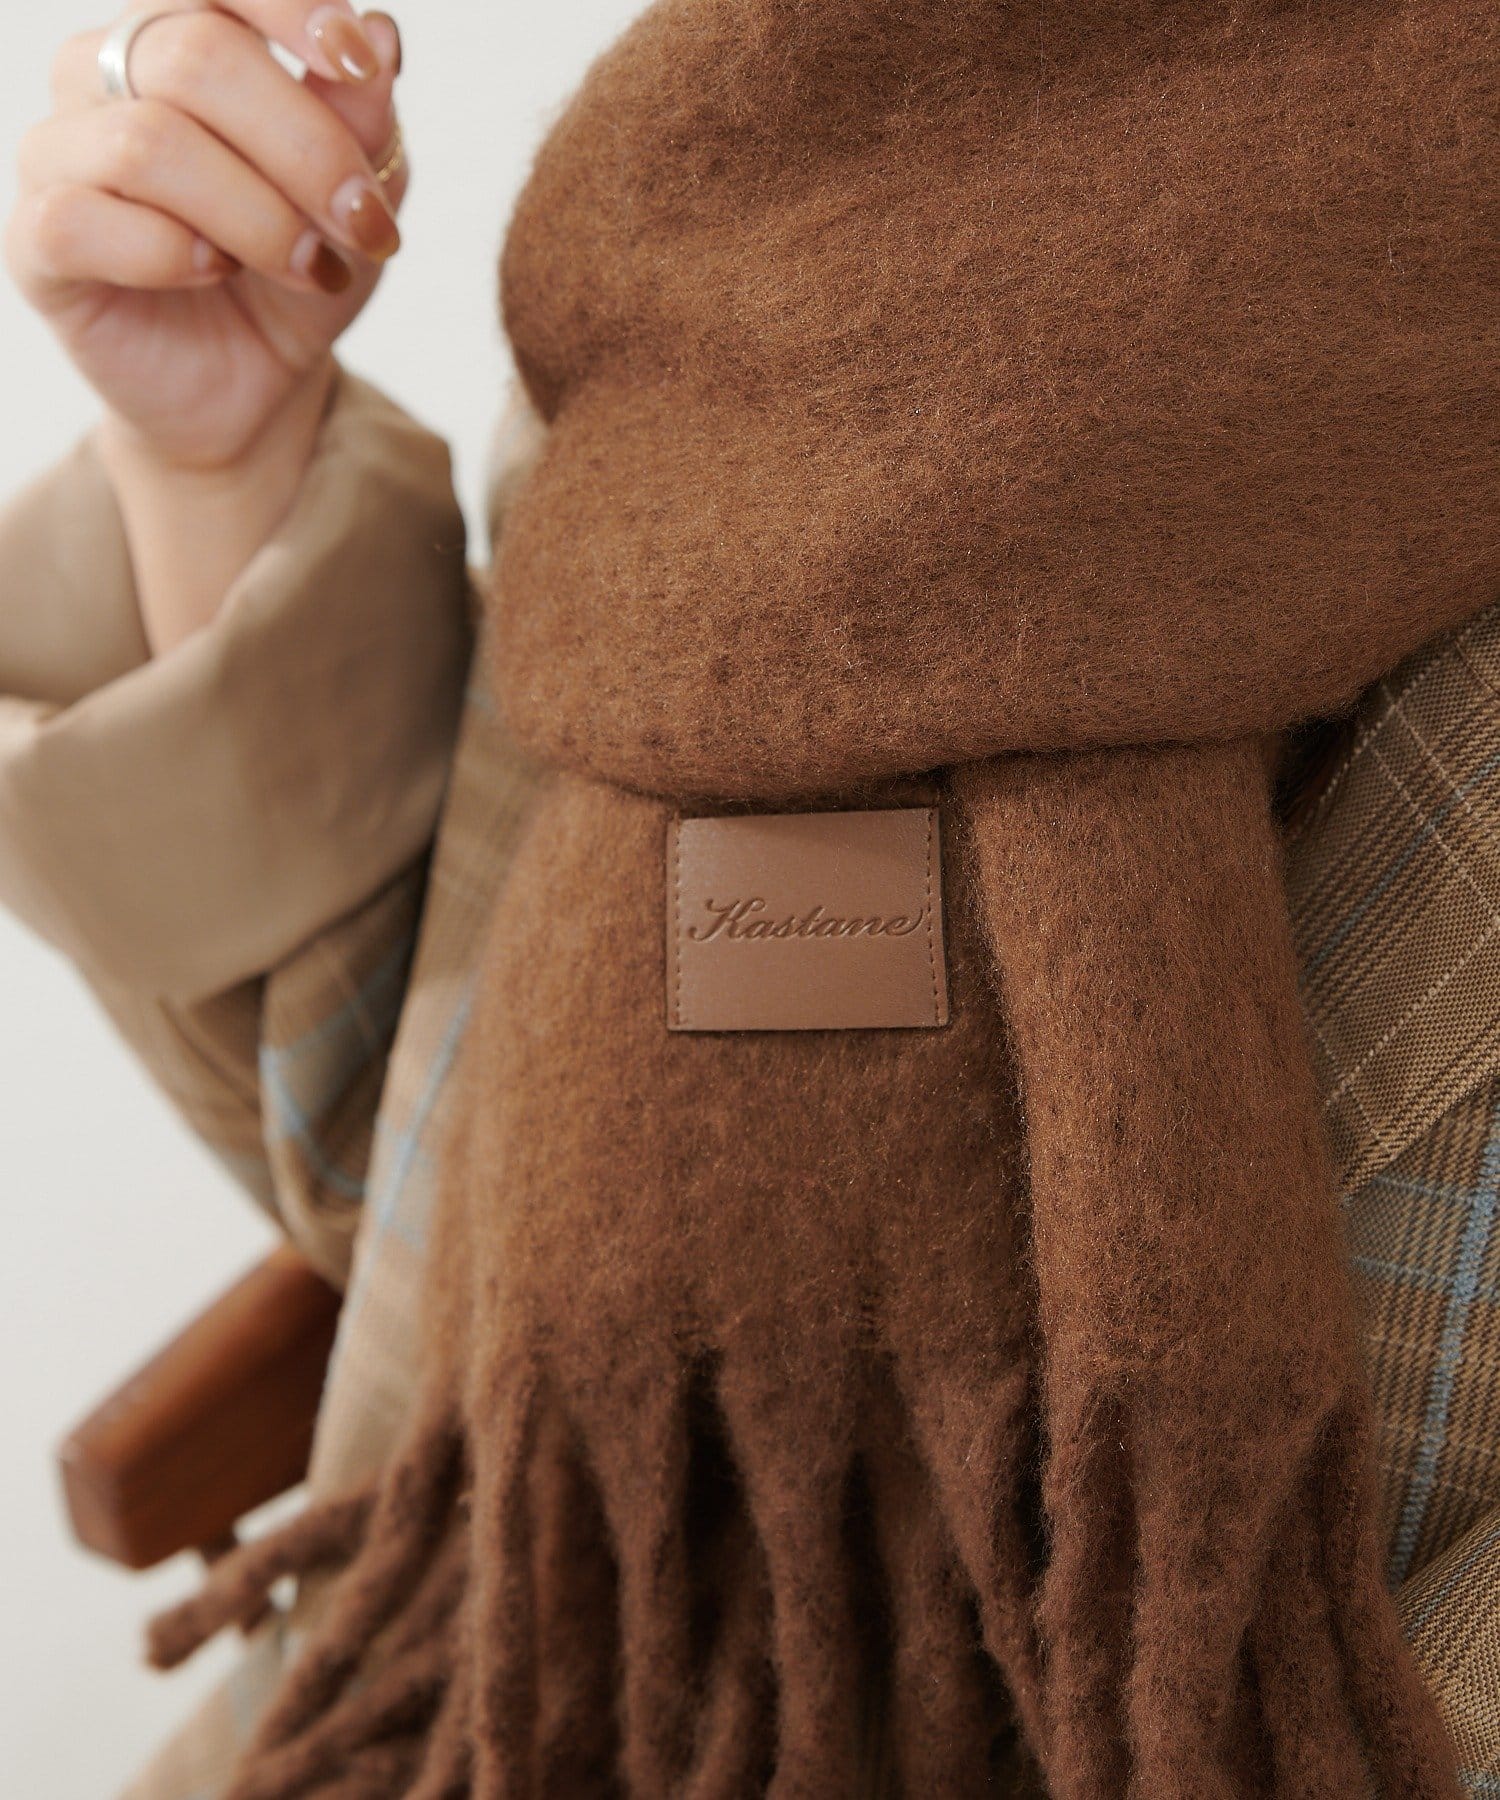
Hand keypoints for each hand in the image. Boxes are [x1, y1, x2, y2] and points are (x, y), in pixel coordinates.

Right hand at [5, 2, 406, 472]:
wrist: (257, 384)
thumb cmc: (297, 272)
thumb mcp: (356, 198)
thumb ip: (365, 118)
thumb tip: (381, 31)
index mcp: (178, 35)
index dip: (289, 6)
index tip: (359, 64)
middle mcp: (103, 74)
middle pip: (193, 55)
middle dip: (304, 147)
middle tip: (365, 223)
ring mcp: (61, 153)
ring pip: (147, 141)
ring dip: (254, 214)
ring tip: (307, 266)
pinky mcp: (37, 242)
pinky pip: (82, 219)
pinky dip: (171, 252)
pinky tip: (216, 273)